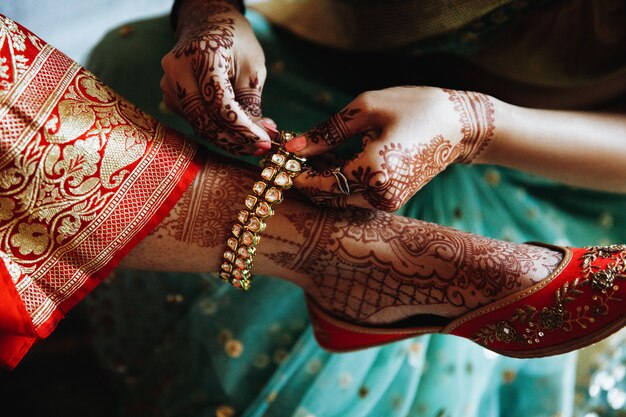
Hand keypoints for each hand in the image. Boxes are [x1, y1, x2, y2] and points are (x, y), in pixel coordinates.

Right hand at [161, 0, 270, 154]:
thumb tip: (263, 136)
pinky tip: (235, 132)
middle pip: (204, 121)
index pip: (219, 104)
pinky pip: (194, 121)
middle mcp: (177, 70)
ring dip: (227, 139)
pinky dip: (216, 130)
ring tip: (253, 141)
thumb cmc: (235, 41)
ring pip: (199, 125)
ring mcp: (169, 84)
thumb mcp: (252, 66)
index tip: (265, 142)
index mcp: (201, 56)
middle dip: (235, 141)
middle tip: (261, 149)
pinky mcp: (170, 96)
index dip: (243, 129)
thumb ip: (253, 103)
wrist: (207, 23)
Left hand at [284, 86, 495, 210]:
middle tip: (289, 156)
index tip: (278, 158)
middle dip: (305, 178)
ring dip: (321, 180)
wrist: (460, 126)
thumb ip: (326, 131)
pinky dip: (340, 181)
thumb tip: (291, 146)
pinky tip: (331, 160)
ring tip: (309, 155)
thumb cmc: (415, 107)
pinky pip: (356, 195)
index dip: (295, 173)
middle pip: (327, 195)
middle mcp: (379, 194)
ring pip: (340, 198)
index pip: (319, 183)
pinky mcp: (392, 199)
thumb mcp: (367, 109)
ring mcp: (387, 200)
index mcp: (372, 171)